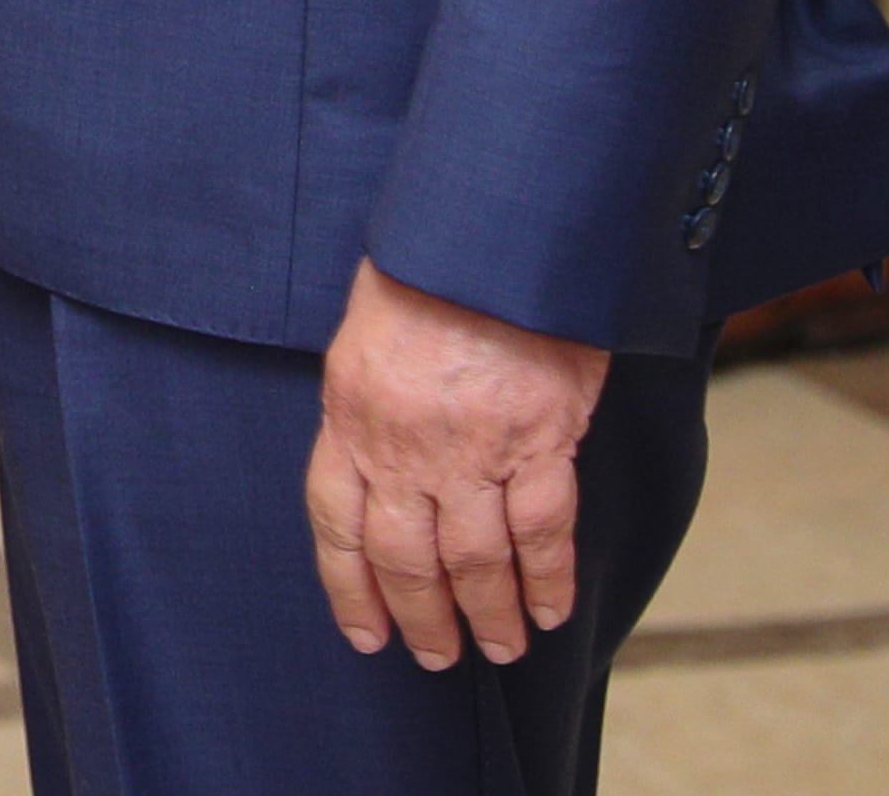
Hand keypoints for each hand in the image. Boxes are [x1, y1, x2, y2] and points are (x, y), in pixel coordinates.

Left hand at [305, 258, 607, 671]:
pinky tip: (552, 610)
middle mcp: (401, 442)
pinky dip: (548, 580)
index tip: (364, 632)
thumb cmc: (429, 266)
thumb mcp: (368, 329)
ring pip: (472, 559)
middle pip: (403, 556)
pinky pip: (543, 531)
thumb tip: (378, 459)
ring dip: (488, 614)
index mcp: (349, 410)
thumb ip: (369, 401)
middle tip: (436, 656)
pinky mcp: (539, 439)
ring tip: (500, 648)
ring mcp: (471, 446)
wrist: (492, 231)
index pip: (336, 521)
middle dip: (420, 617)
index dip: (349, 586)